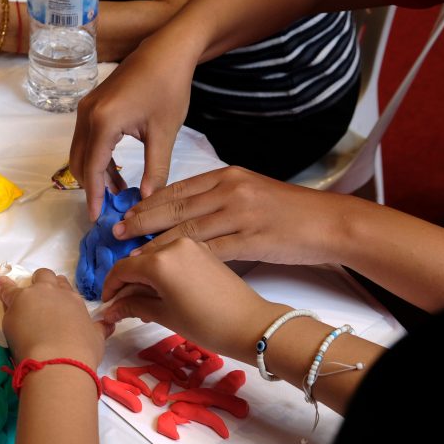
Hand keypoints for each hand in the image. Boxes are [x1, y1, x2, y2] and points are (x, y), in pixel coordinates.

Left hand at [0, 269, 110, 368]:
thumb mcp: (97, 338)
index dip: (59, 291)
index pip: (65, 286)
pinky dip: (3, 290)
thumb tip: (110, 323)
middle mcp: (53, 293)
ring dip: (20, 286)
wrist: (57, 361)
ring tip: (9, 286)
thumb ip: (101, 328)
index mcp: (73, 300)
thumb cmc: (81, 352)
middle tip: (38, 295)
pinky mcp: (13, 307)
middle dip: (42, 282)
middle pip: (46, 276)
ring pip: (25, 283)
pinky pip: (6, 293)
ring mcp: (31, 298)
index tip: (55, 299)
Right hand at [69, 31, 199, 220]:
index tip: (97, 218)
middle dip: (91, 188)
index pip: (92, 169)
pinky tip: (116, 170)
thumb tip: (147, 200)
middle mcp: (87, 115)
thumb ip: (155, 169)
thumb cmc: (168, 86)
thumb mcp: (164, 133)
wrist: (167, 49)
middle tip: (109, 208)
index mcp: (104, 122)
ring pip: (80, 152)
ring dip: (94, 173)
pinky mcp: (91, 105)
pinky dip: (96, 158)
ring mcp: (86, 108)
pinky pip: (86, 139)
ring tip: (117, 191)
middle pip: (79, 163)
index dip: (94, 196)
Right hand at [101, 238, 287, 361]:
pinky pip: (172, 255)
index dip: (110, 287)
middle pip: (137, 260)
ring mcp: (190, 244)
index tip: (107, 304)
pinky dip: (161, 270)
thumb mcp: (164, 316)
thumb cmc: (206, 324)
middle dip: (127, 283)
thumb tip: (110, 310)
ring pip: (154, 256)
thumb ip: (133, 306)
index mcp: (159, 260)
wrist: (251, 324)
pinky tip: (162, 290)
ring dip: (144, 276)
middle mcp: (173, 244)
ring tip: (145, 303)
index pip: (122, 268)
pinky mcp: (203, 249)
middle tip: (124, 308)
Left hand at [113, 166, 347, 264]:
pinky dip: (181, 260)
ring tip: (130, 252)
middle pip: (174, 206)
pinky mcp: (250, 239)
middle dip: (141, 220)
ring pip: (186, 230)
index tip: (126, 213)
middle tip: (115, 232)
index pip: (178, 188)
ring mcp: (240, 214)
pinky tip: (164, 267)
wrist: (328, 222)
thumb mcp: (250, 192)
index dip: (148, 202)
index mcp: (227, 176)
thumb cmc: (290, 212)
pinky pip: (207, 251)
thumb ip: (219, 198)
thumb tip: (187, 212)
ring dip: (154, 243)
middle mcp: (230, 191)